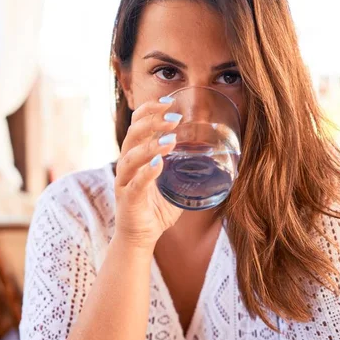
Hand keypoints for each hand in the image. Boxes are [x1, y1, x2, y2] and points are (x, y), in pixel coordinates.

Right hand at [114, 99, 183, 248]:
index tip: (169, 101)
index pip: (137, 125)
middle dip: (152, 122)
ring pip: (131, 157)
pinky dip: (146, 173)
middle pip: (132, 135)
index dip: (149, 111)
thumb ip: (185, 168)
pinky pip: (134, 184)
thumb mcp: (173, 183)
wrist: (140, 237)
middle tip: (174, 116)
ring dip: (150, 146)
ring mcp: (124, 183)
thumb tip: (214, 156)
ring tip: (170, 139)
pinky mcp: (127, 200)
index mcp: (136, 156)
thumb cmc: (155, 208)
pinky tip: (158, 164)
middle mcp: (127, 165)